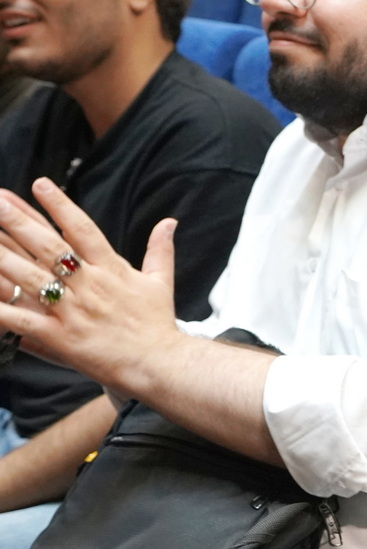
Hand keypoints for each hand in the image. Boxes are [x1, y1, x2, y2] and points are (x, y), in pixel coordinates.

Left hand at [0, 179, 179, 389]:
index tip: (40, 184)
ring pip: (31, 278)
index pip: (83, 229)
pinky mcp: (60, 338)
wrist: (159, 364)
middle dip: (19, 222)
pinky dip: (3, 311)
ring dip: (3, 257)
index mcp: (112, 269)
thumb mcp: (160, 282)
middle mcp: (90, 285)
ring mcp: (73, 311)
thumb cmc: (158, 325)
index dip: (60, 206)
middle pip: (49, 246)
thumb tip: (169, 222)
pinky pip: (22, 321)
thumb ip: (160, 249)